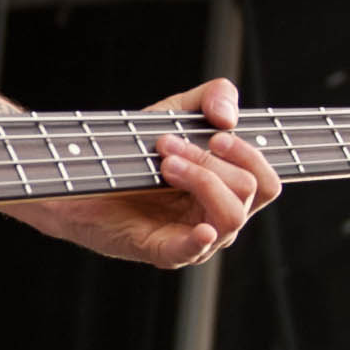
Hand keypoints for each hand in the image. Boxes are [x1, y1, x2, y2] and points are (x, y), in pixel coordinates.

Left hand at [10, 77, 275, 270]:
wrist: (82, 172)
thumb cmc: (133, 150)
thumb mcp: (176, 112)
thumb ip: (212, 97)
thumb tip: (230, 117)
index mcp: (228, 188)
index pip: (267, 181)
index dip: (250, 154)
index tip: (217, 134)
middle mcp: (217, 215)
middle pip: (249, 192)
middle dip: (212, 160)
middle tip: (169, 143)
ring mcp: (194, 238)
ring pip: (230, 217)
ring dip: (201, 180)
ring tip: (165, 162)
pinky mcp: (163, 251)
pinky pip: (193, 252)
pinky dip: (200, 239)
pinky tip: (199, 228)